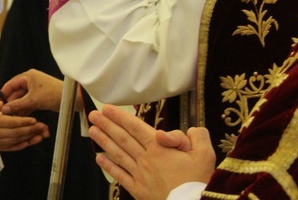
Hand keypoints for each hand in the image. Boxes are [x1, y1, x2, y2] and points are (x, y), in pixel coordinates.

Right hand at [0, 69, 80, 114]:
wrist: (71, 99)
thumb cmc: (55, 94)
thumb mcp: (34, 100)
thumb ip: (18, 105)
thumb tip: (5, 109)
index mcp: (28, 77)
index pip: (10, 85)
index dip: (3, 94)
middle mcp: (30, 82)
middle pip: (15, 94)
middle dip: (10, 104)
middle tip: (3, 114)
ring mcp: (34, 91)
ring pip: (21, 100)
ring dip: (16, 109)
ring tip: (9, 118)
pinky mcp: (38, 98)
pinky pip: (27, 104)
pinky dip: (23, 111)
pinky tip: (19, 118)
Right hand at [0, 101, 49, 151]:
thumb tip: (1, 104)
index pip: (11, 122)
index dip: (24, 122)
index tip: (34, 120)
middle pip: (17, 132)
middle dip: (31, 130)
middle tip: (43, 126)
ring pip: (17, 140)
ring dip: (30, 138)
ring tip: (40, 134)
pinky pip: (11, 148)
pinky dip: (21, 146)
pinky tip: (28, 143)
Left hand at [88, 105, 215, 199]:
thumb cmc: (199, 182)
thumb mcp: (204, 154)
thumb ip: (196, 136)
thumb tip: (183, 130)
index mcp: (160, 148)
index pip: (135, 127)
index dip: (120, 117)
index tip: (107, 108)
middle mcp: (146, 159)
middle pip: (123, 138)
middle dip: (107, 125)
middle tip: (94, 115)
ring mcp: (140, 175)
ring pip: (118, 154)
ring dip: (104, 141)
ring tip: (93, 130)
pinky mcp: (139, 190)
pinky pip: (120, 176)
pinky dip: (108, 167)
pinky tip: (99, 158)